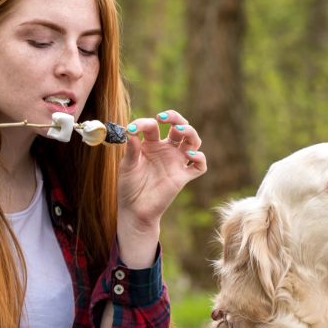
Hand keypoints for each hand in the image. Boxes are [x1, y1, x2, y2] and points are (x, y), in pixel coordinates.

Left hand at [116, 110, 206, 266]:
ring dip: (189, 131)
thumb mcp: (127, 166)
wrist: (134, 210)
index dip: (143, 123)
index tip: (131, 129)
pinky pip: (199, 166)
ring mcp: (176, 162)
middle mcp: (166, 150)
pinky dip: (200, 158)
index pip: (153, 127)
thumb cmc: (129, 187)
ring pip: (192, 141)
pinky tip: (190, 155)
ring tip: (179, 129)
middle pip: (179, 127)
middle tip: (163, 117)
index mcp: (151, 144)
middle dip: (175, 118)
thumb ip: (131, 150)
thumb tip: (131, 132)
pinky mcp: (183, 177)